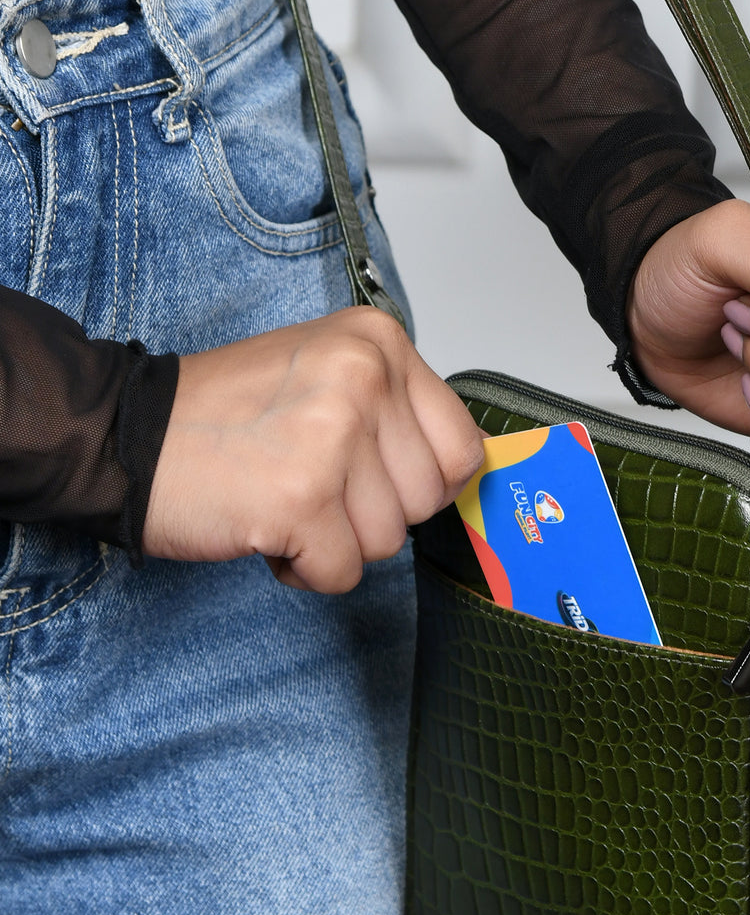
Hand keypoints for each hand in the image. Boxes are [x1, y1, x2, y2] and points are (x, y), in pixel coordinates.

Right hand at [143, 307, 483, 591]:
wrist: (122, 434)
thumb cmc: (222, 415)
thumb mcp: (328, 374)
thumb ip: (396, 411)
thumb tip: (458, 473)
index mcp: (378, 341)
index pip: (462, 448)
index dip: (419, 484)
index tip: (371, 477)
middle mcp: (364, 377)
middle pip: (426, 501)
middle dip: (370, 514)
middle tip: (307, 480)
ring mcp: (333, 436)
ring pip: (387, 541)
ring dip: (334, 540)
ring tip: (280, 496)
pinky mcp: (302, 497)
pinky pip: (342, 573)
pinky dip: (303, 568)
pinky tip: (263, 524)